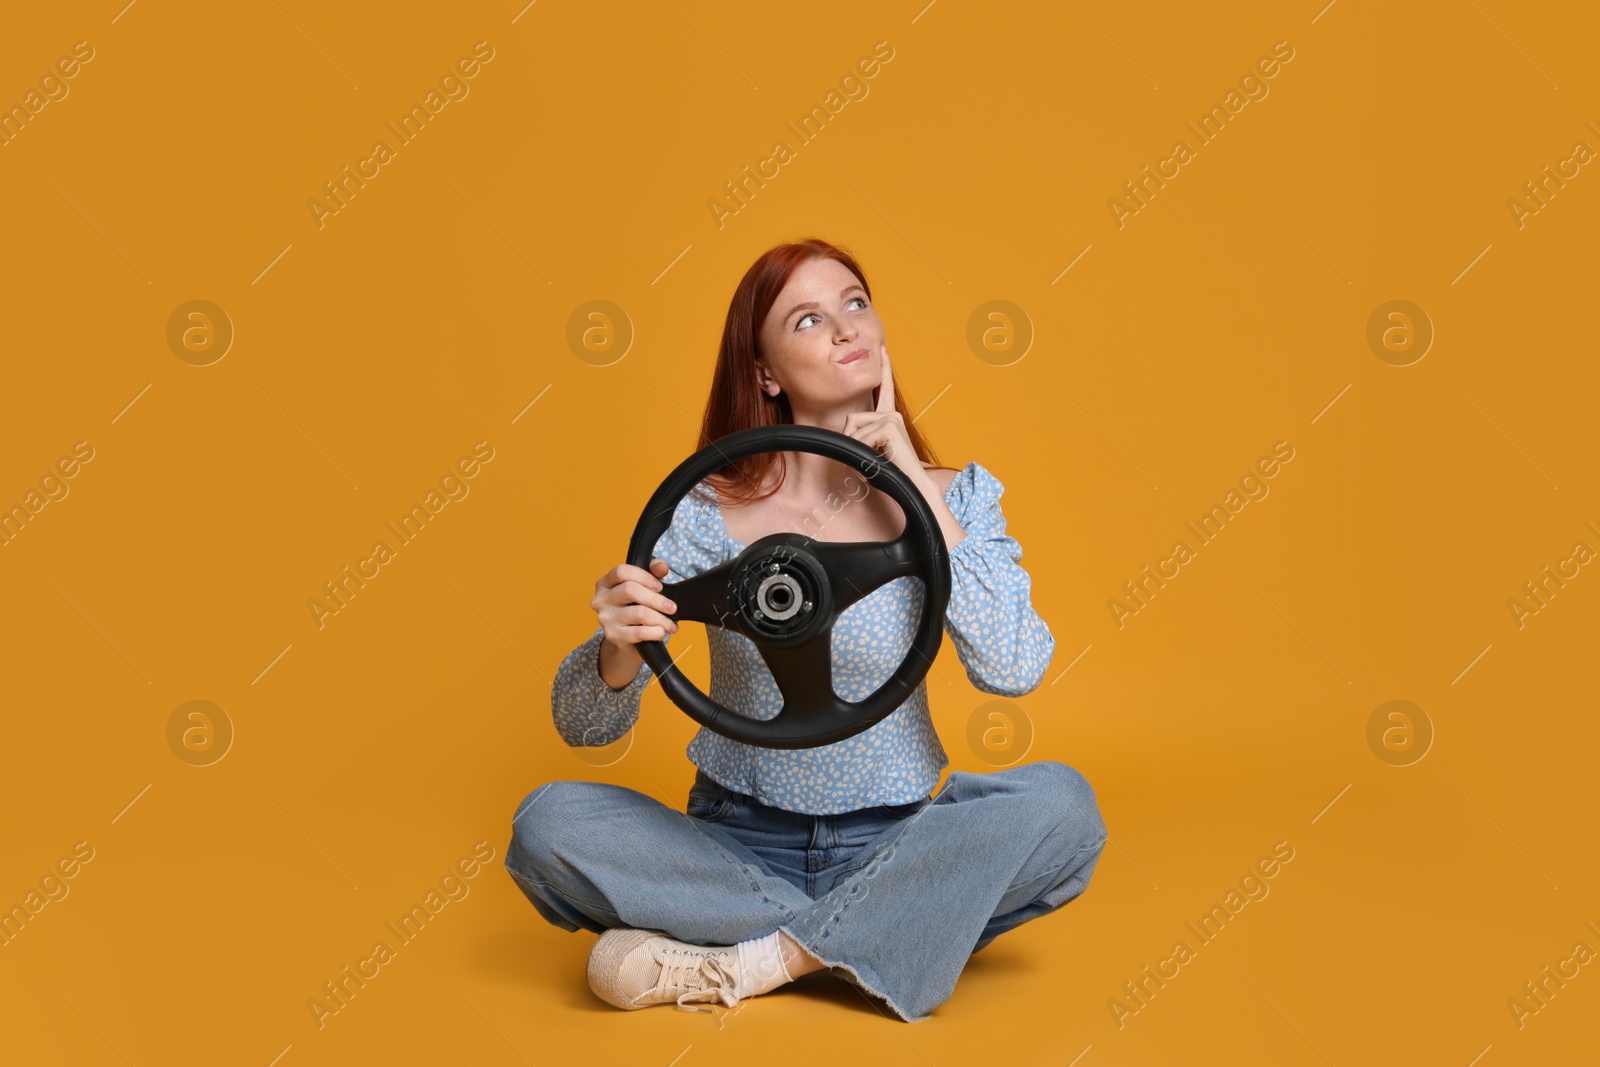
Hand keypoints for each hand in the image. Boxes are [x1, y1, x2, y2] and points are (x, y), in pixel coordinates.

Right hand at [591, 558, 677, 646]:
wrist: (627, 640)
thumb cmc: (635, 609)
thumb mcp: (644, 587)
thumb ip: (654, 573)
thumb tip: (662, 566)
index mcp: (605, 583)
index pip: (622, 572)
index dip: (644, 577)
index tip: (659, 586)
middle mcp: (601, 600)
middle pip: (630, 590)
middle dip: (656, 599)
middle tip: (672, 607)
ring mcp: (605, 618)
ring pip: (639, 613)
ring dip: (661, 619)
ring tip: (671, 624)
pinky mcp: (613, 635)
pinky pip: (640, 632)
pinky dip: (656, 632)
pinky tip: (662, 632)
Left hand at [841, 343, 924, 484]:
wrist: (912, 487)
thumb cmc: (893, 475)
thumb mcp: (872, 453)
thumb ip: (862, 440)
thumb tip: (848, 432)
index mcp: (890, 419)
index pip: (884, 390)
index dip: (884, 369)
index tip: (882, 348)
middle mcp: (892, 415)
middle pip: (851, 419)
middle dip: (850, 441)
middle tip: (866, 461)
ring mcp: (892, 418)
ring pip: (853, 429)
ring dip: (856, 451)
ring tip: (873, 465)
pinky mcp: (889, 425)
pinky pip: (859, 438)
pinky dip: (862, 455)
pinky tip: (878, 462)